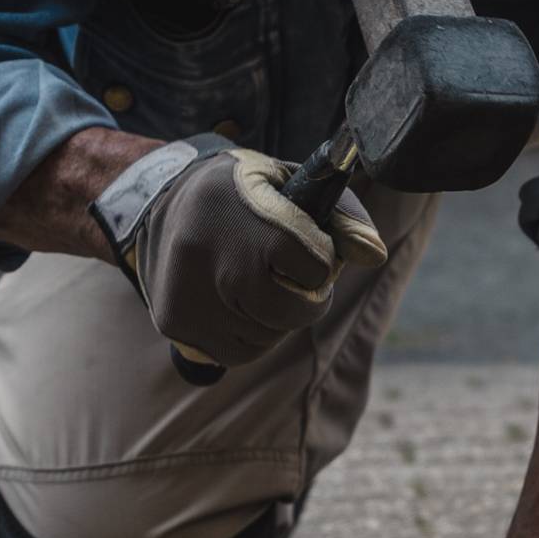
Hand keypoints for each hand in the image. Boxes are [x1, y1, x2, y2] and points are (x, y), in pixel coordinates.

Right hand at [115, 142, 385, 367]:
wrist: (163, 196)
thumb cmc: (245, 192)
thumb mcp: (291, 183)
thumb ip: (341, 216)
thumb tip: (374, 255)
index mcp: (252, 217)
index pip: (318, 267)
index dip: (320, 258)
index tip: (303, 243)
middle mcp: (217, 259)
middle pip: (295, 312)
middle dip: (304, 297)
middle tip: (289, 274)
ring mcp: (193, 295)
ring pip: (268, 338)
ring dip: (275, 318)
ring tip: (255, 281)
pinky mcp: (177, 322)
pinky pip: (237, 354)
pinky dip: (249, 336)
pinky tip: (237, 303)